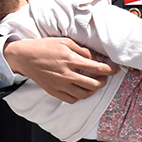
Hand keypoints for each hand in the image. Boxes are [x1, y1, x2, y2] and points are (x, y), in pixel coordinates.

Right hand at [2, 38, 116, 103]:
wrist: (25, 57)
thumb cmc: (45, 47)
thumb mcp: (65, 42)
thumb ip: (83, 51)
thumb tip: (98, 59)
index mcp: (70, 60)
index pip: (97, 68)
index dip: (110, 70)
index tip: (115, 69)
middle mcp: (67, 74)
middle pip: (93, 84)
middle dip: (103, 81)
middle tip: (104, 77)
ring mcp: (60, 85)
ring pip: (84, 94)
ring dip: (93, 90)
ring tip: (93, 83)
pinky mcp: (54, 92)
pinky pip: (72, 99)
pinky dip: (80, 96)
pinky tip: (80, 89)